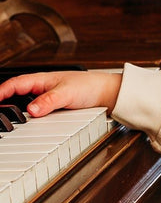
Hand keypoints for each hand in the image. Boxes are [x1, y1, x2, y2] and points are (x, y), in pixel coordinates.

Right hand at [0, 70, 122, 116]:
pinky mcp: (54, 106)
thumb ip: (48, 101)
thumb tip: (31, 110)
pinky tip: (28, 122)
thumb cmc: (89, 86)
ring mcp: (47, 97)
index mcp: (40, 80)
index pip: (13, 85)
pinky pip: (37, 111)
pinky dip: (30, 116)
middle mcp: (41, 87)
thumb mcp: (67, 94)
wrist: (107, 93)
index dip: (0, 93)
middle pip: (15, 94)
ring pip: (25, 103)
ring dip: (16, 109)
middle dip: (3, 102)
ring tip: (6, 119)